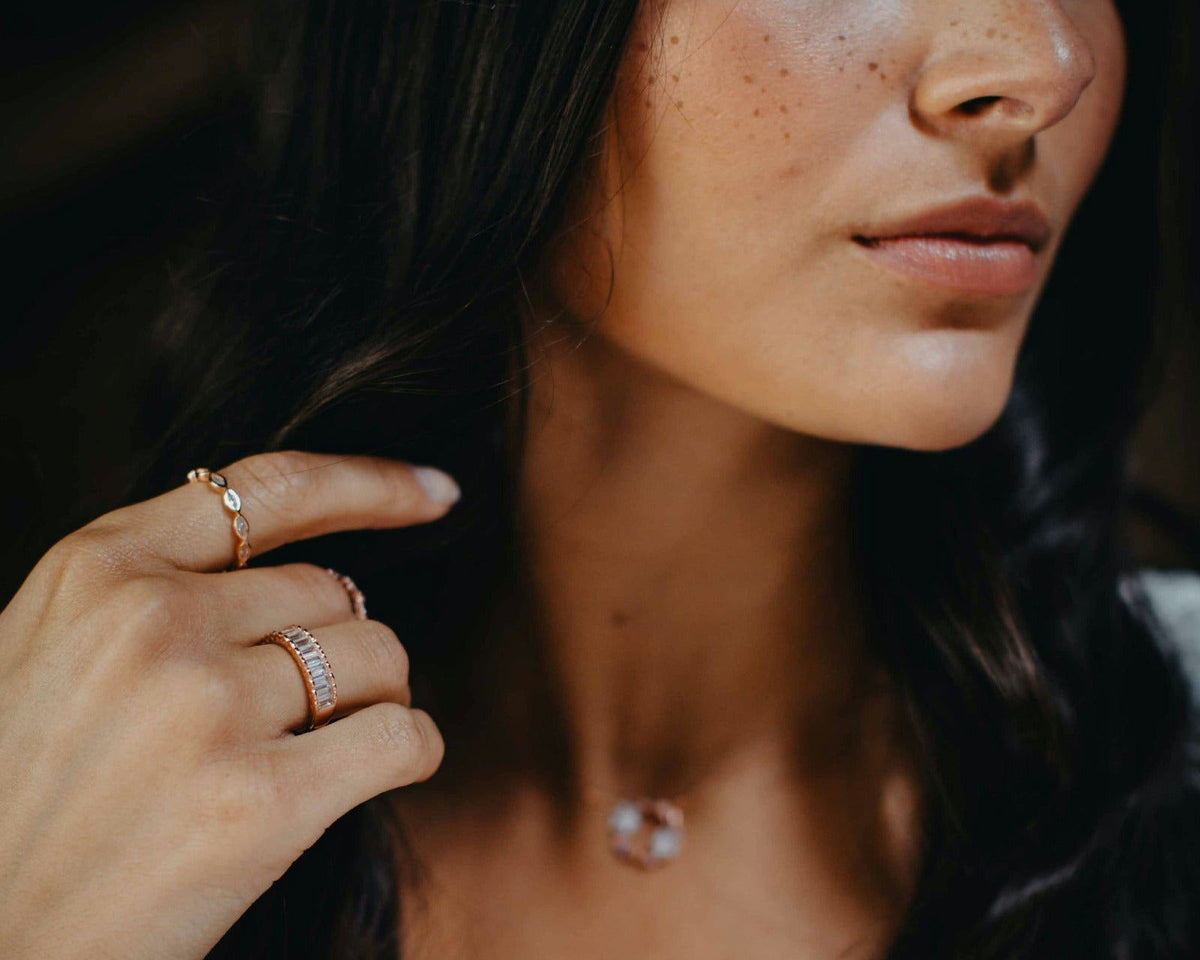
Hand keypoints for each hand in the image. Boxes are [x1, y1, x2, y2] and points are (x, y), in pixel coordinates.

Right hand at [0, 451, 456, 959]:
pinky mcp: (258, 801)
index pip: (271, 489)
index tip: (435, 493)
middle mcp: (154, 620)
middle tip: (299, 709)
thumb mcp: (54, 648)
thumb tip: (297, 577)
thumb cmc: (24, 795)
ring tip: (315, 747)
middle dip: (338, 643)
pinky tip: (375, 772)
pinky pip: (403, 738)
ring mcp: (207, 707)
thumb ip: (153, 589)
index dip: (371, 484)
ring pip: (379, 657)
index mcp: (99, 569)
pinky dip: (412, 751)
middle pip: (332, 591)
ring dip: (375, 698)